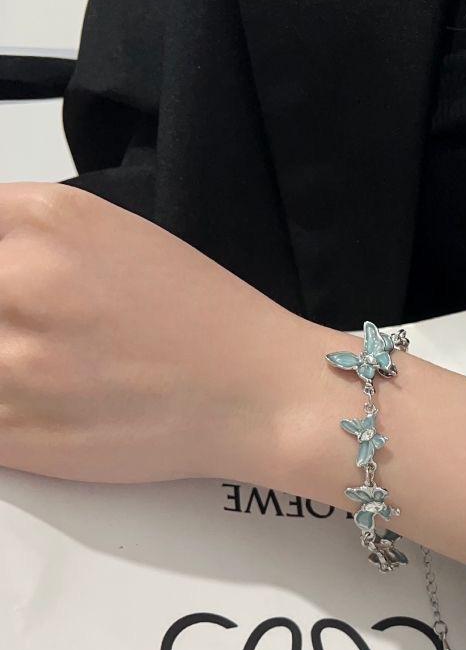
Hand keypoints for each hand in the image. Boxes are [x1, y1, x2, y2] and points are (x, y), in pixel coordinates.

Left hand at [0, 182, 300, 483]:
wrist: (255, 393)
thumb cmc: (201, 316)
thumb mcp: (112, 235)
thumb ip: (20, 236)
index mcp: (45, 218)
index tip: (6, 296)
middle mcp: (21, 279)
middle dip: (1, 316)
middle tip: (41, 335)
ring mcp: (13, 361)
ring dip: (3, 362)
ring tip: (52, 369)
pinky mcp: (14, 431)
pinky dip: (5, 405)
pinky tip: (46, 401)